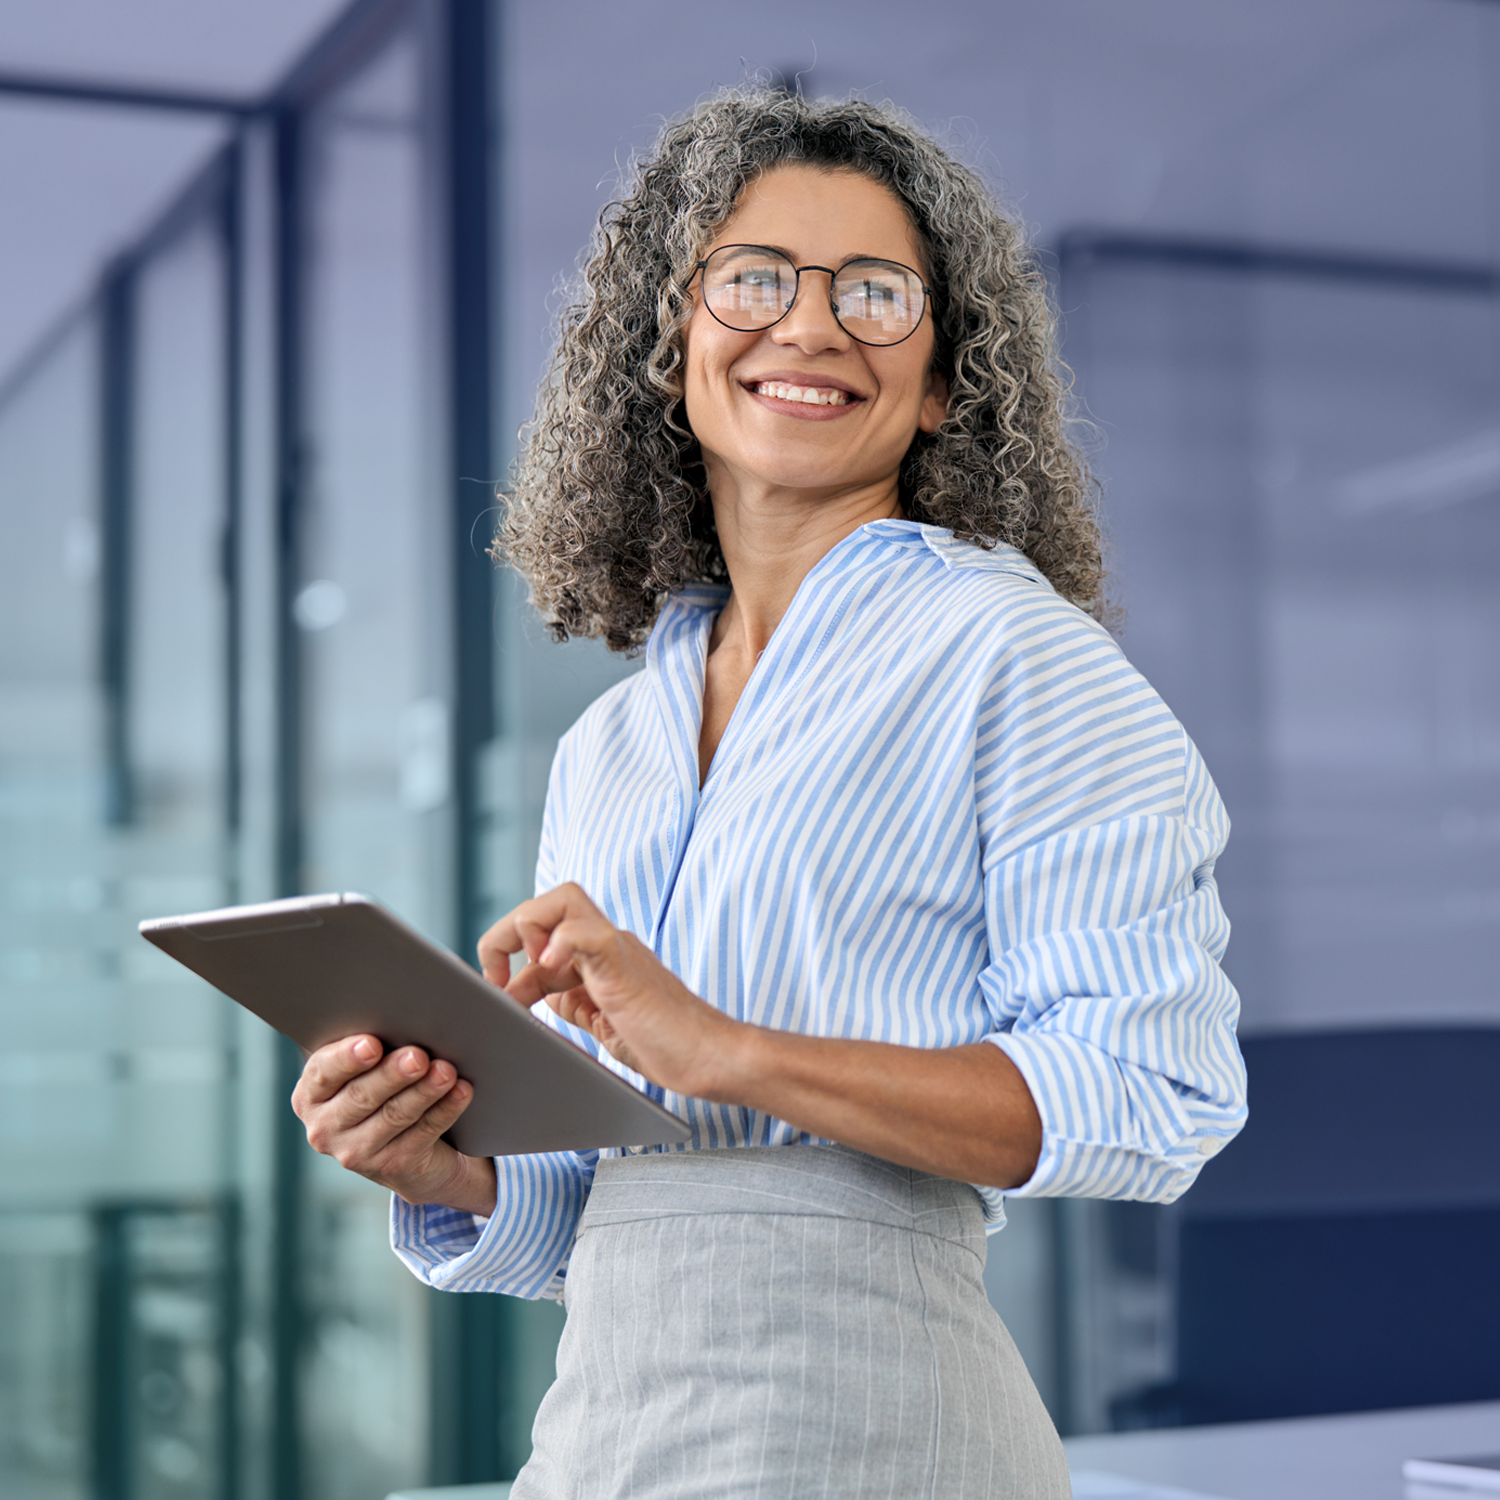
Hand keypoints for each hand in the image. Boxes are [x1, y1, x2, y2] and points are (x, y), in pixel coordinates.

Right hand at [291, 1035, 496, 1214]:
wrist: (404, 1149)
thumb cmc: (382, 1087)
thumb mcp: (365, 1069)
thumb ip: (370, 1044)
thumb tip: (403, 1014)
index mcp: (311, 1095)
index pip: (323, 1073)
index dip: (347, 1058)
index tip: (372, 1043)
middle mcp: (325, 1128)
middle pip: (361, 1096)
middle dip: (393, 1074)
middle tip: (418, 1055)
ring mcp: (356, 1153)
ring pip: (395, 1116)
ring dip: (424, 1091)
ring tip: (446, 1070)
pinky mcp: (392, 1167)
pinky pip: (422, 1134)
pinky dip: (444, 1110)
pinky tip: (460, 1092)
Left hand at [478, 883, 736, 1095]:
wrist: (710, 1057)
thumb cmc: (664, 1044)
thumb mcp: (599, 1021)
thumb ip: (570, 1001)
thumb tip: (527, 994)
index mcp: (597, 956)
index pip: (538, 935)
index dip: (505, 961)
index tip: (495, 999)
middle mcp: (605, 943)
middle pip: (546, 902)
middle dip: (506, 933)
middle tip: (495, 981)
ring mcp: (616, 948)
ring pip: (562, 900)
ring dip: (526, 929)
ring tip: (522, 974)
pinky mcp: (623, 963)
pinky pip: (585, 930)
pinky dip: (559, 941)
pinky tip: (548, 968)